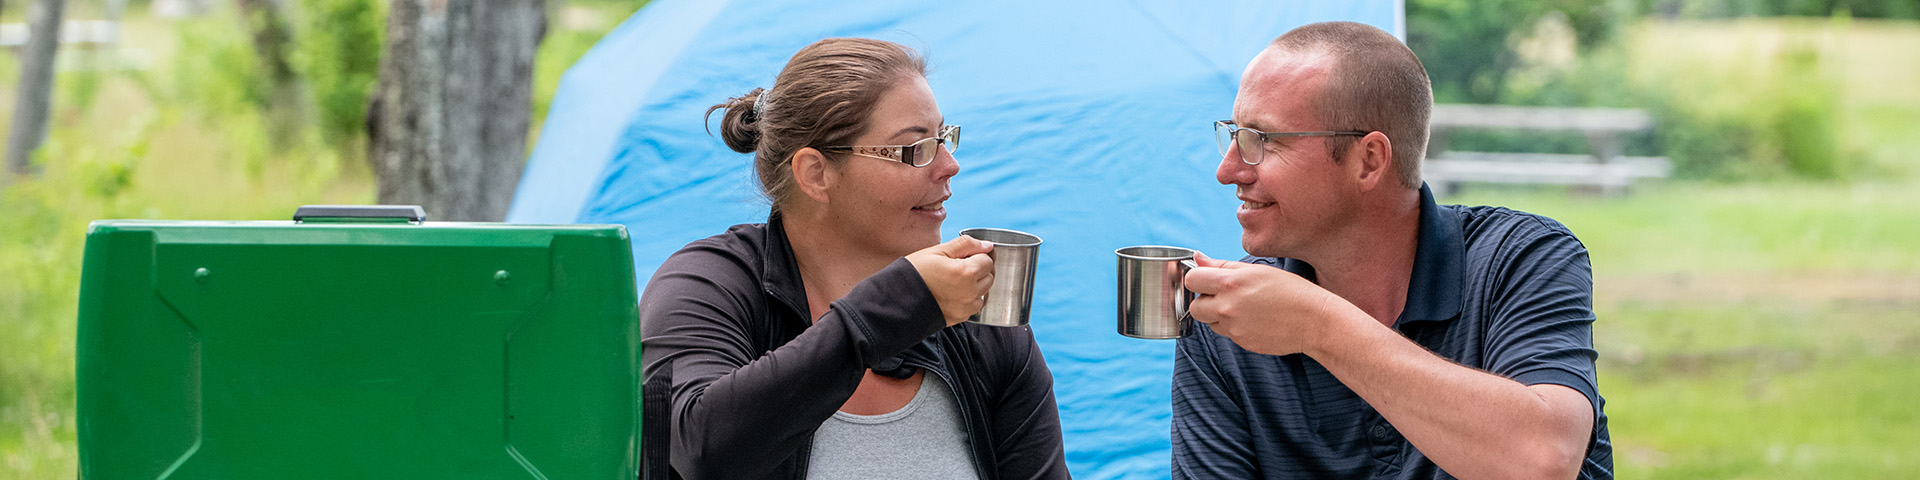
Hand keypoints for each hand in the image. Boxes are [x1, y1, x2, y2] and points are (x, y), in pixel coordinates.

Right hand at [905, 236, 994, 325]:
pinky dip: (968, 298)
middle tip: (957, 267)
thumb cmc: (915, 273)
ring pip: (984, 292)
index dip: (975, 255)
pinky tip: (952, 293)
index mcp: (966, 272)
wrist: (897, 300)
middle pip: (989, 276)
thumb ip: (966, 245)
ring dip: (975, 285)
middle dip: (978, 269)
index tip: (962, 257)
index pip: (987, 260)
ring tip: (953, 281)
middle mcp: (970, 292)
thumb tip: (987, 245)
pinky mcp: (960, 317)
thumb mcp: (937, 251)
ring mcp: (966, 307)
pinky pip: (974, 306)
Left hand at [1184, 252, 1347, 355]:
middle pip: (1195, 306)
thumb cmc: (1289, 290)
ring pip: (1210, 322)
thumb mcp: (1257, 270)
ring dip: (1219, 315)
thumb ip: (1222, 266)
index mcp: (1230, 282)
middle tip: (1226, 296)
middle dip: (1205, 301)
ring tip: (1245, 308)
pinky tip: (1254, 320)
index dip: (1198, 279)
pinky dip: (1234, 327)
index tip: (1207, 280)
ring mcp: (1233, 327)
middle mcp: (1227, 306)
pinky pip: (1227, 333)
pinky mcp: (1241, 342)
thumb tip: (1196, 258)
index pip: (1191, 280)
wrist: (1313, 320)